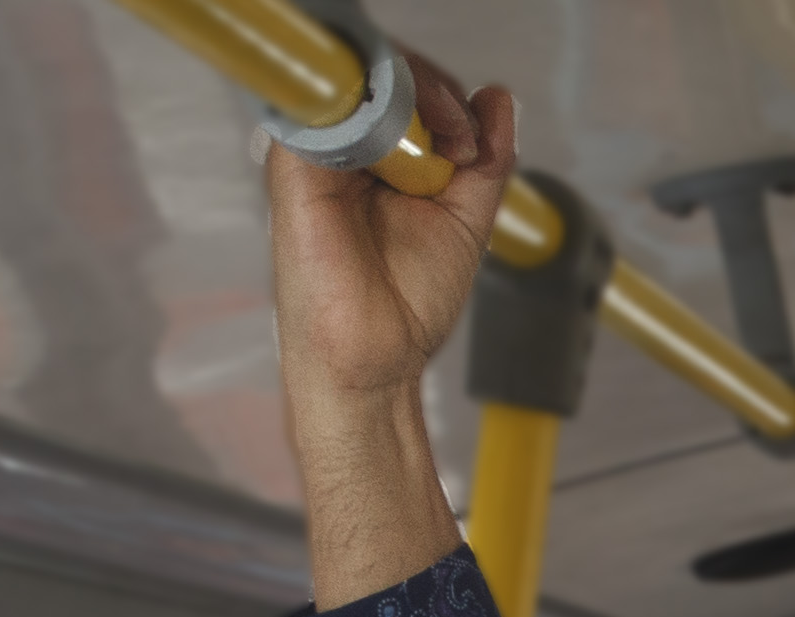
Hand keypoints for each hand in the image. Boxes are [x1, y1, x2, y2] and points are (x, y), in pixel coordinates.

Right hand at [264, 56, 514, 604]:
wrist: (376, 361)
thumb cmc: (406, 303)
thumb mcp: (466, 219)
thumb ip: (485, 161)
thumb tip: (498, 99)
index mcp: (377, 158)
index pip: (406, 91)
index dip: (445, 97)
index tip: (477, 140)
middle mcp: (344, 148)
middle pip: (386, 76)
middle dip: (440, 96)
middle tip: (468, 145)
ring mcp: (319, 152)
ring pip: (363, 80)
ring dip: (421, 100)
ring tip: (453, 152)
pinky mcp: (297, 166)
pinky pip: (334, 107)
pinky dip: (382, 112)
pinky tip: (416, 154)